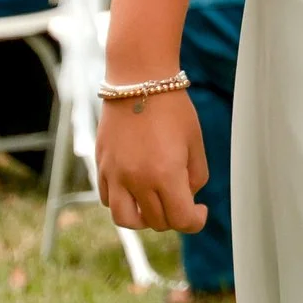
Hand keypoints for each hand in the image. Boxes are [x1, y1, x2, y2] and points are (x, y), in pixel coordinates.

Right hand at [97, 89, 209, 232]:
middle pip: (156, 222)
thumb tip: (187, 198)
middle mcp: (137, 180)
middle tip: (182, 201)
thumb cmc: (173, 108)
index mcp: (166, 174)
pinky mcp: (101, 166)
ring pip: (126, 220)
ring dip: (144, 219)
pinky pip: (108, 200)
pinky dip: (123, 203)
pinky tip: (135, 189)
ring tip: (155, 204)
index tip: (201, 211)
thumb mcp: (195, 143)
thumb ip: (195, 177)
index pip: (181, 219)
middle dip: (174, 217)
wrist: (139, 81)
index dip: (196, 221)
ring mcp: (115, 175)